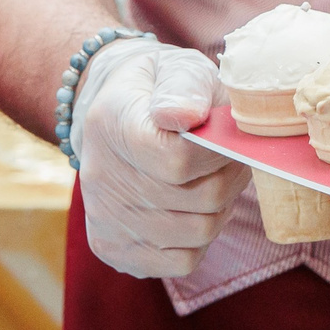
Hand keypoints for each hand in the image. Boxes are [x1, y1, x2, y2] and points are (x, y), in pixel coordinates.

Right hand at [71, 36, 247, 279]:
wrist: (115, 111)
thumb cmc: (160, 87)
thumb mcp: (176, 68)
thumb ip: (184, 86)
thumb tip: (184, 115)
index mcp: (112, 124)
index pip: (178, 160)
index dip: (220, 152)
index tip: (228, 135)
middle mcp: (99, 178)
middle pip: (198, 199)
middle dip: (231, 176)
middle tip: (230, 156)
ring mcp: (104, 219)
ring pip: (199, 233)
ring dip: (222, 206)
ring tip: (213, 177)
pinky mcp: (113, 250)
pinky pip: (183, 261)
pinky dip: (202, 238)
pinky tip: (193, 206)